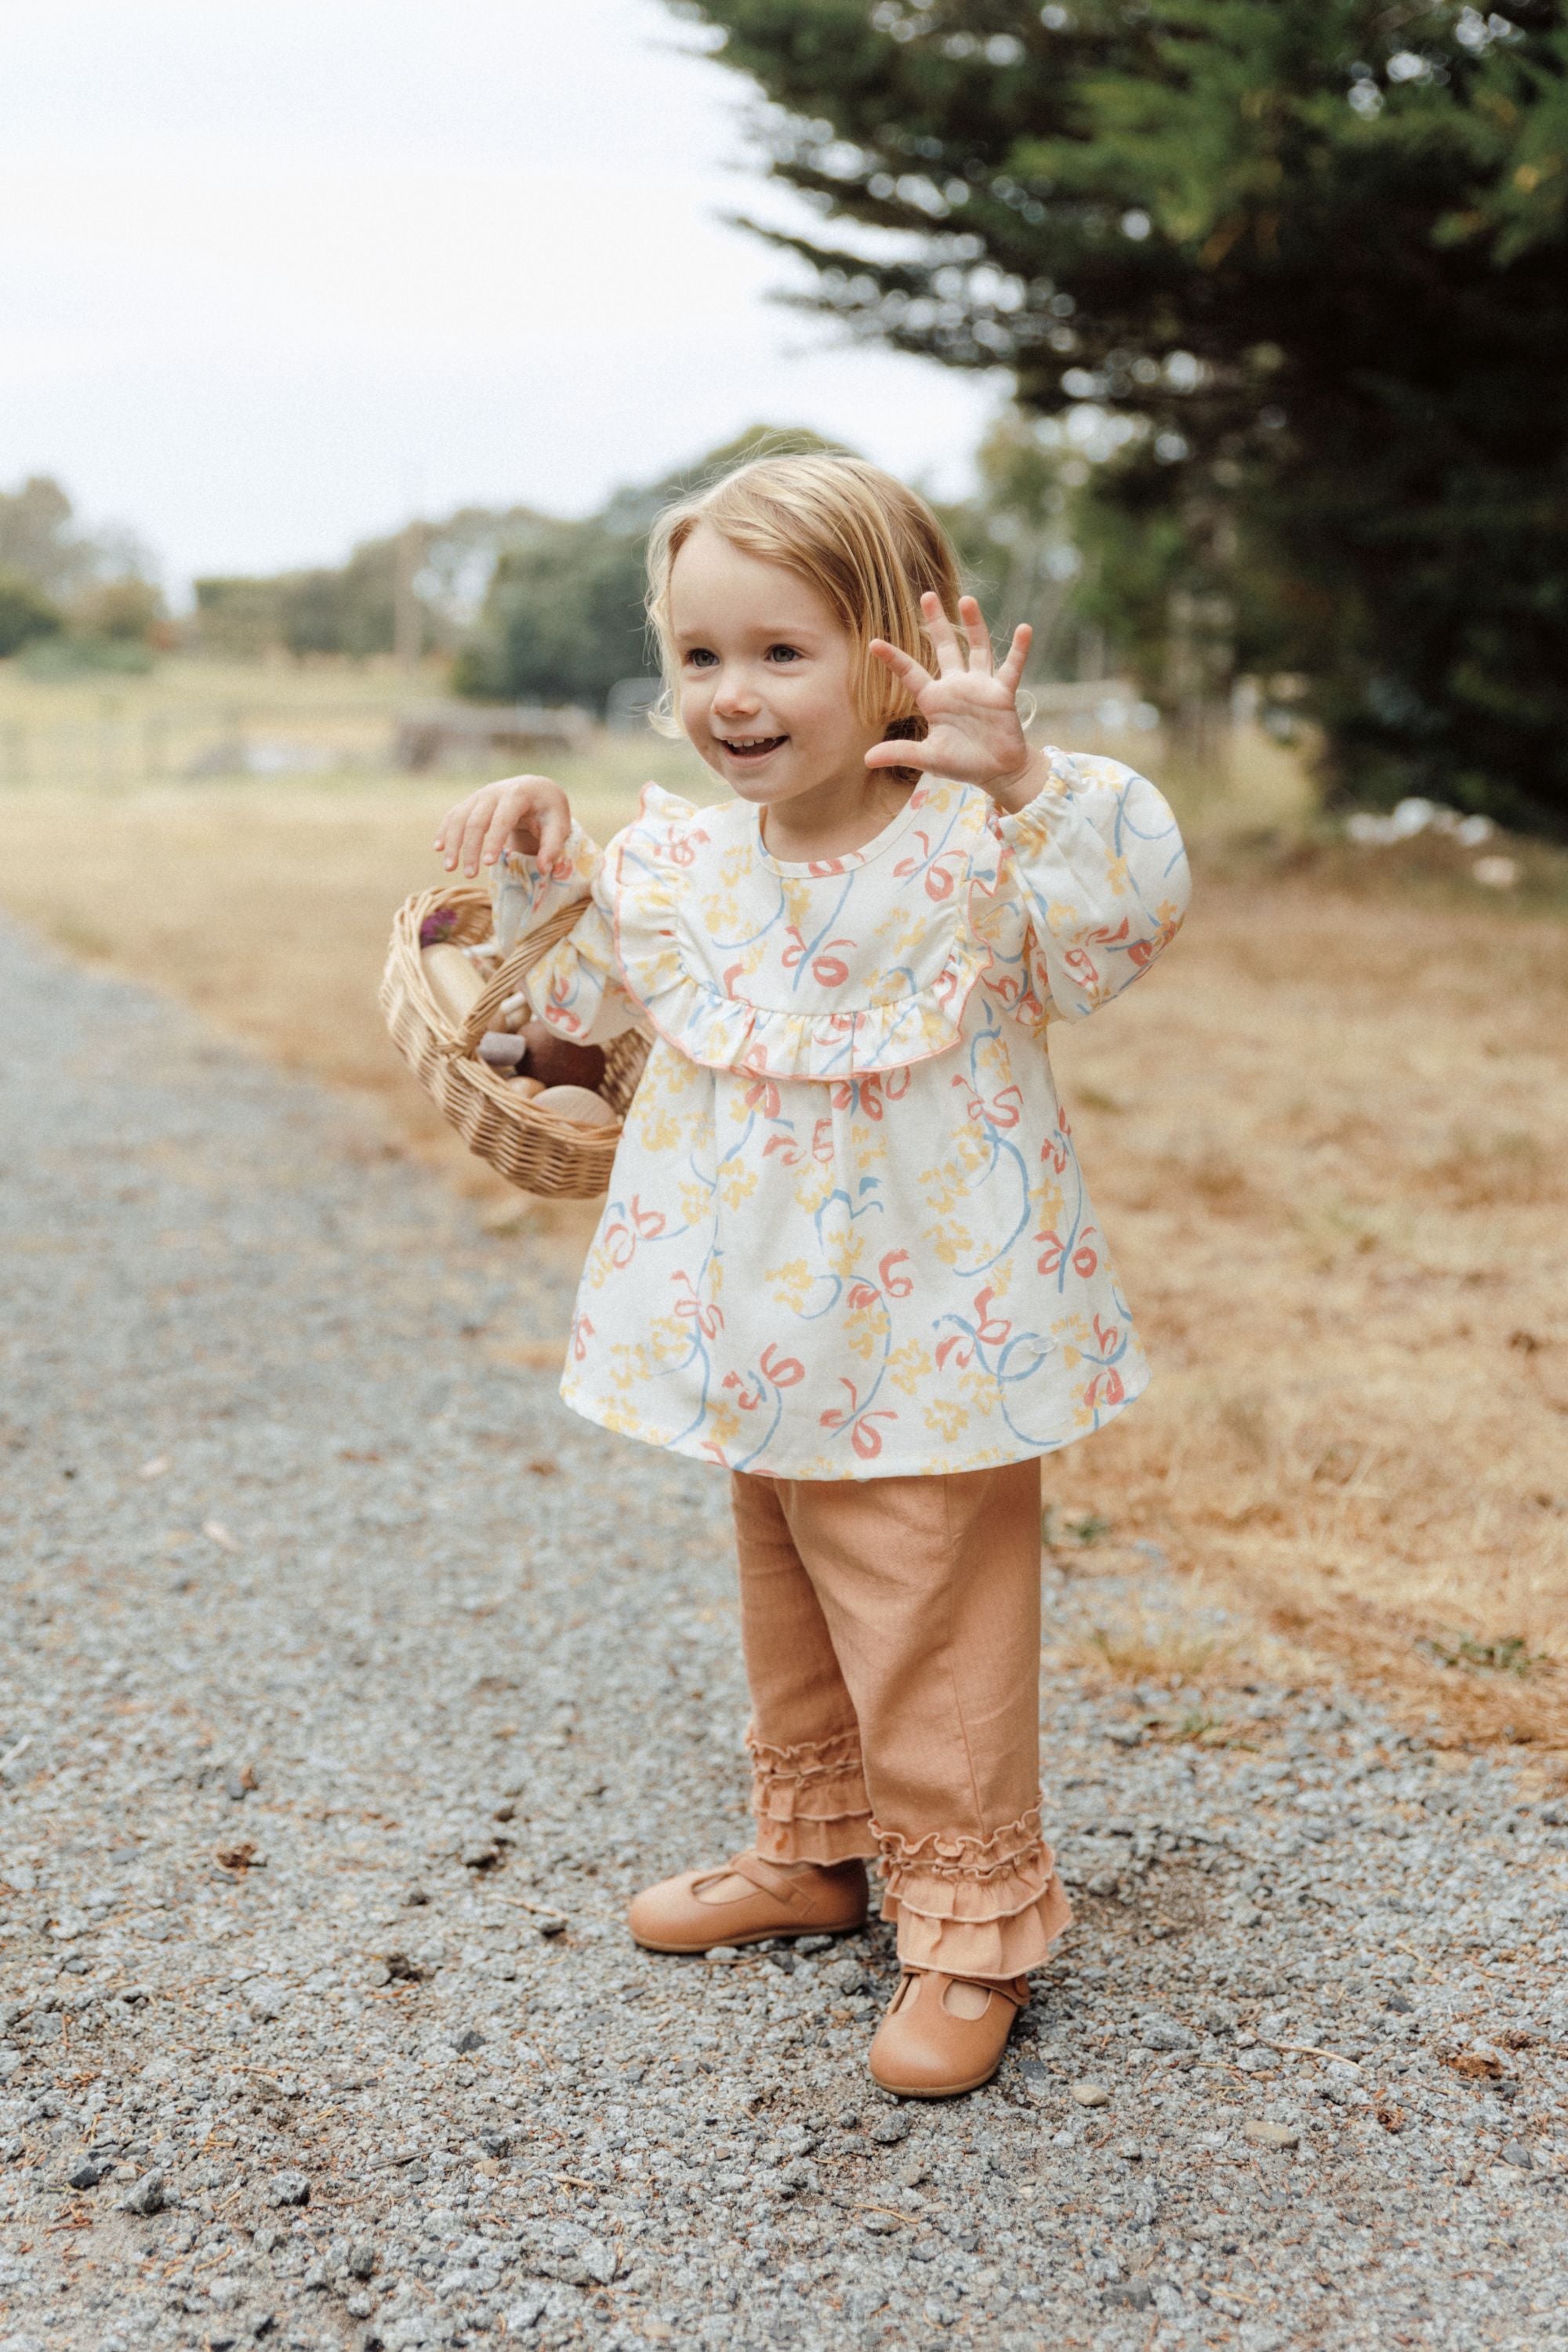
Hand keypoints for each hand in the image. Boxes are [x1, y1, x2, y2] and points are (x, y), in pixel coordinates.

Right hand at [434, 775, 571, 878]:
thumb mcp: (559, 826)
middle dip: (470, 848)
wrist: (537, 790)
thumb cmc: (549, 811)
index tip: (489, 863)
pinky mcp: (471, 802)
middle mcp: (495, 791)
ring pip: (459, 817)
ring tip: (450, 867)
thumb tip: (544, 870)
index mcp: (518, 794)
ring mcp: (480, 795)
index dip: (494, 841)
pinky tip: (438, 848)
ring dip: (452, 842)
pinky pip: (454, 815)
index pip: (502, 819)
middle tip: (469, 874)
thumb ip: (553, 847)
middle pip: (476, 820)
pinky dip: (445, 831)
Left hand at [866, 592, 1046, 812]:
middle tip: (927, 595)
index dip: (893, 659)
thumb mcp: (929, 758)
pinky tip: (1024, 629)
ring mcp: (980, 686)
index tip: (874, 643)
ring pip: (977, 648)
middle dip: (936, 623)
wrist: (998, 772)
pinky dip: (1019, 650)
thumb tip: (866, 759)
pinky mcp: (1002, 693)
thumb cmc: (963, 763)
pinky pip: (1012, 668)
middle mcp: (956, 686)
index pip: (910, 673)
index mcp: (934, 699)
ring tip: (967, 599)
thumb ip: (901, 753)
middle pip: (944, 647)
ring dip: (973, 625)